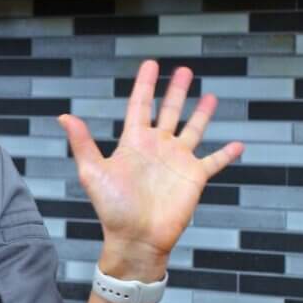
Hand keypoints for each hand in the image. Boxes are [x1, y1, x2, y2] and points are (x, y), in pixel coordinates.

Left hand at [58, 61, 242, 278]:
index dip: (145, 84)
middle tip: (185, 70)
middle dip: (176, 91)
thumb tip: (64, 117)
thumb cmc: (113, 209)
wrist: (136, 238)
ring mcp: (177, 161)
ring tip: (210, 96)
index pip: (140, 105)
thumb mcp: (93, 172)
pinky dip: (226, 154)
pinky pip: (214, 162)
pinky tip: (238, 144)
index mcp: (134, 142)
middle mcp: (157, 148)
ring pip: (193, 130)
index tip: (152, 64)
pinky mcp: (194, 178)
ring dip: (201, 113)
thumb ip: (82, 143)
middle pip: (169, 111)